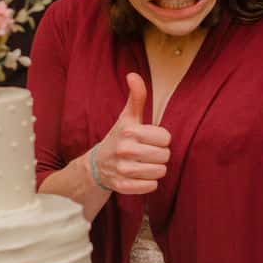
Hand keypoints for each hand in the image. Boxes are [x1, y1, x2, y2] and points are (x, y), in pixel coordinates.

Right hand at [91, 73, 170, 193]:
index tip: (150, 139)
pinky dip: (149, 183)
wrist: (97, 165)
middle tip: (148, 153)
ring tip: (145, 164)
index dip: (161, 139)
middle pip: (165, 156)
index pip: (166, 138)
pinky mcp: (123, 187)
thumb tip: (133, 75)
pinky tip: (139, 176)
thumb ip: (136, 97)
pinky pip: (151, 187)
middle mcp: (125, 150)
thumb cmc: (119, 137)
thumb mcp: (127, 117)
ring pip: (160, 172)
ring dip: (155, 169)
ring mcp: (123, 170)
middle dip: (159, 155)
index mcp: (129, 131)